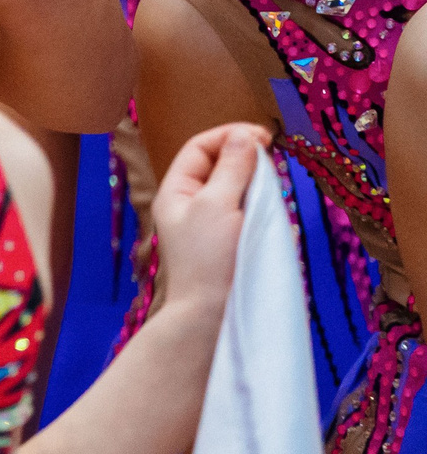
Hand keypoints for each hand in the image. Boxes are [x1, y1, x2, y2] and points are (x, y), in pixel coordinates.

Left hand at [150, 120, 268, 315]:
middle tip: (272, 161)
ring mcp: (214, 226)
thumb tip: (245, 137)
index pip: (200, 148)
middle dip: (248, 159)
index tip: (263, 136)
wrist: (214, 317)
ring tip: (272, 189)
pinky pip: (252, 216)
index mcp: (177, 191)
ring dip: (259, 185)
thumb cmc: (209, 259)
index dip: (229, 136)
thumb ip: (233, 169)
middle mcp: (192, 206)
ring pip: (241, 191)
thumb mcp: (218, 205)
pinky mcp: (235, 245)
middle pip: (221, 166)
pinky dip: (265, 209)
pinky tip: (275, 216)